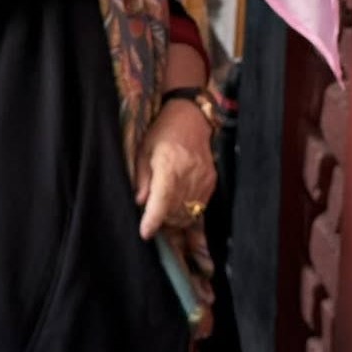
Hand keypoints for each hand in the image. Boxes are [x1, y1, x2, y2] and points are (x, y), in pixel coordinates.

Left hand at [135, 99, 217, 240]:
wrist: (192, 118)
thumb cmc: (163, 132)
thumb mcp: (144, 150)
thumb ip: (142, 177)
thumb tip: (141, 202)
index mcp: (169, 165)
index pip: (162, 200)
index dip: (153, 220)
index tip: (145, 233)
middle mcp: (189, 174)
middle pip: (176, 212)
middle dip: (163, 223)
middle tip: (152, 222)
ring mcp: (203, 180)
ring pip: (189, 214)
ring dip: (175, 222)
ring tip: (165, 217)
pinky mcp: (211, 183)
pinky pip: (200, 208)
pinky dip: (188, 214)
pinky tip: (179, 211)